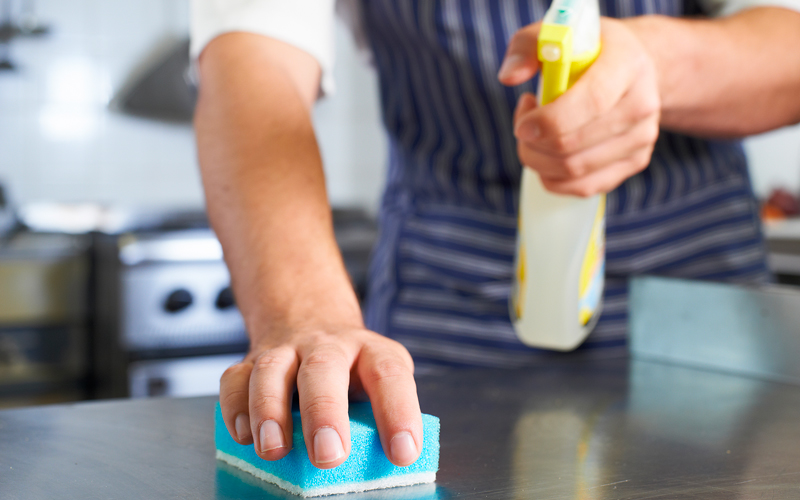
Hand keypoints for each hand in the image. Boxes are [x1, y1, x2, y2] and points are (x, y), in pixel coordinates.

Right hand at [218, 325, 422, 468]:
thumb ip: (377, 415)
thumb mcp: (377, 381)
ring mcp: (286, 350)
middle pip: (323, 368)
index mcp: (370, 351)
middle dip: (324, 412)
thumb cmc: (351, 367)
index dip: (398, 411)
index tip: (403, 452)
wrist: (310, 317)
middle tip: (329, 454)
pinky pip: (235, 379)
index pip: (390, 374)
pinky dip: (235, 408)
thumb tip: (383, 464)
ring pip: (271, 369)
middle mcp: (328, 345)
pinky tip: (244, 435)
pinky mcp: (251, 360)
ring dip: (269, 410)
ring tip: (274, 449)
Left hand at [498, 18, 660, 196]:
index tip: (523, 125)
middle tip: (523, 124)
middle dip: (532, 144)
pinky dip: (552, 177)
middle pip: (573, 146)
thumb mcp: (556, 36)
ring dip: (538, 160)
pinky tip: (548, 153)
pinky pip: (582, 187)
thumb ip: (526, 48)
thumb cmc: (588, 53)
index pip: (590, 102)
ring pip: (574, 171)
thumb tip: (509, 77)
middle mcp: (641, 104)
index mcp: (627, 65)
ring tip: (536, 134)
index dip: (548, 122)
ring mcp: (642, 138)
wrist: (633, 69)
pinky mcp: (635, 162)